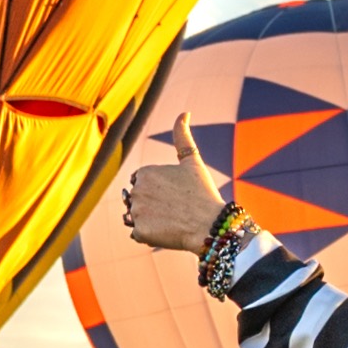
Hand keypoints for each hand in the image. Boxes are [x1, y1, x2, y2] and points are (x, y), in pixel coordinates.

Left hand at [121, 116, 225, 253]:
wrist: (211, 225)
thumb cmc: (203, 193)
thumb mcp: (192, 162)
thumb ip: (183, 136)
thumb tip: (184, 112)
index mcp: (145, 172)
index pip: (142, 183)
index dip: (159, 190)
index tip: (175, 194)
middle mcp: (136, 190)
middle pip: (137, 200)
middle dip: (152, 205)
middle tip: (175, 209)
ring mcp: (137, 212)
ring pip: (136, 217)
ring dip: (149, 220)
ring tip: (171, 220)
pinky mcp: (140, 231)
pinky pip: (139, 234)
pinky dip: (151, 235)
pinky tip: (167, 232)